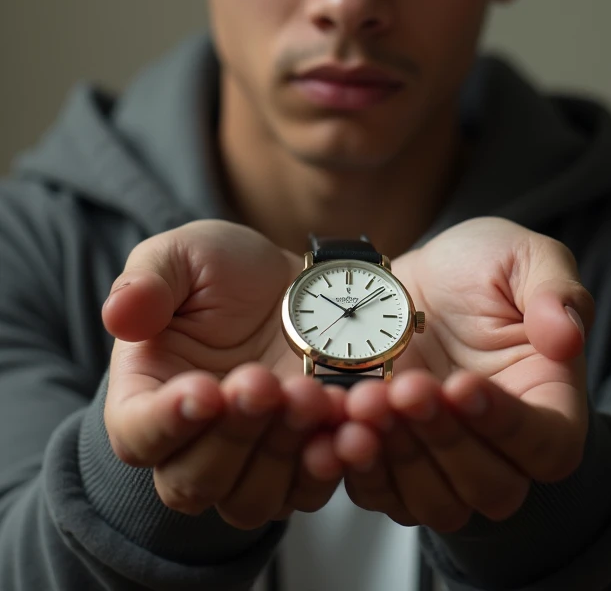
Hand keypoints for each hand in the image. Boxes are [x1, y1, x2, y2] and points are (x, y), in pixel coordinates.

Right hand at [103, 221, 344, 527]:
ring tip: (313, 394)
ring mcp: (250, 464)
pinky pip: (311, 492)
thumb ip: (149, 280)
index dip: (165, 423)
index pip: (136, 435)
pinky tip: (350, 425)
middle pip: (194, 480)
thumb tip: (117, 313)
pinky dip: (332, 464)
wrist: (305, 284)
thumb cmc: (233, 272)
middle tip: (264, 382)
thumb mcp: (186, 254)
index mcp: (147, 394)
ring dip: (282, 452)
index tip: (204, 391)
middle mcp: (193, 444)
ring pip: (252, 499)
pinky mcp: (302, 466)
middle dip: (233, 433)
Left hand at [331, 218, 594, 530]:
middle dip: (443, 439)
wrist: (409, 281)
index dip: (507, 425)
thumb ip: (557, 290)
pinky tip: (338, 427)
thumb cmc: (476, 269)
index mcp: (549, 406)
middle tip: (406, 388)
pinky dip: (357, 467)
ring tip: (366, 401)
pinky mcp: (394, 468)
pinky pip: (380, 494)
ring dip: (398, 457)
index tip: (463, 385)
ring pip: (436, 502)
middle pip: (490, 487)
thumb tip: (568, 337)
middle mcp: (502, 451)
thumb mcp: (522, 256)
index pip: (546, 445)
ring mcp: (446, 467)